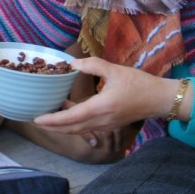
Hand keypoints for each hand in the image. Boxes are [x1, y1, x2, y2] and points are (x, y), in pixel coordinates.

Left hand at [33, 57, 182, 134]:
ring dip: (61, 126)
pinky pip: (86, 127)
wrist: (159, 100)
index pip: (71, 117)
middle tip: (34, 120)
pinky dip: (73, 123)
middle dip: (52, 126)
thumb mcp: (116, 70)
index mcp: (101, 108)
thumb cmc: (140, 84)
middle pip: (71, 128)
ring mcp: (105, 125)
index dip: (53, 120)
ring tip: (47, 116)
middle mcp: (101, 121)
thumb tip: (72, 64)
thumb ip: (93, 65)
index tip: (37, 119)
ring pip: (78, 129)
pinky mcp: (109, 125)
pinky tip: (68, 110)